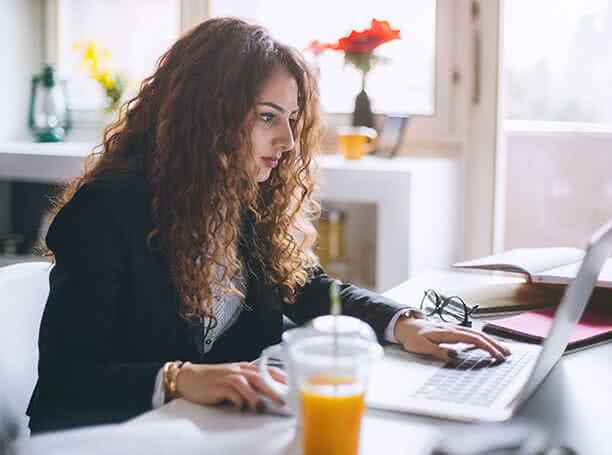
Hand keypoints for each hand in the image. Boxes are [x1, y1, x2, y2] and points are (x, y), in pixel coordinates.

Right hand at [175, 362, 285, 410]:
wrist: (188, 378)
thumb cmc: (212, 380)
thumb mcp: (233, 378)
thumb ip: (249, 384)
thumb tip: (268, 394)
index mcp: (244, 367)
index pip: (266, 370)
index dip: (280, 377)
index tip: (291, 385)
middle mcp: (238, 370)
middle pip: (260, 377)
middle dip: (272, 388)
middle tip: (282, 400)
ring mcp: (228, 377)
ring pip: (247, 382)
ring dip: (255, 395)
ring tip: (262, 405)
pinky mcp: (218, 386)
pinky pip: (231, 392)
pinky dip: (238, 399)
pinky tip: (241, 406)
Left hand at [394, 318, 510, 361]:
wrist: (404, 326)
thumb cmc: (412, 337)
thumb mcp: (422, 347)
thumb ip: (438, 351)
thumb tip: (454, 355)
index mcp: (448, 332)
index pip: (473, 339)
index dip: (487, 347)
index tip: (497, 355)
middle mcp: (452, 328)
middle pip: (478, 335)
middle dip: (494, 344)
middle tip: (507, 354)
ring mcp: (452, 329)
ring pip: (475, 333)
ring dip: (489, 341)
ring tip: (501, 349)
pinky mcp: (451, 331)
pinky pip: (469, 334)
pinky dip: (480, 339)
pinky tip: (485, 344)